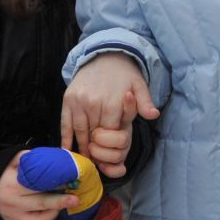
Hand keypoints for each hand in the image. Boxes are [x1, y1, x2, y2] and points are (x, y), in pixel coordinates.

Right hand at [16, 148, 104, 219]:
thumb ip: (29, 158)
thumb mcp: (13, 162)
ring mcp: (15, 216)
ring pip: (41, 219)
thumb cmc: (5, 175)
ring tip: (64, 203)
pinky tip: (54, 210)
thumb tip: (53, 157)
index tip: (69, 181)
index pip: (36, 185)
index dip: (54, 183)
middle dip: (60, 202)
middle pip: (41, 203)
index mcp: (12, 185)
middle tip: (75, 199)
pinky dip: (49, 219)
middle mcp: (13, 203)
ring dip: (55, 211)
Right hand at [62, 54, 160, 176]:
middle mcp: (93, 102)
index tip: (111, 156)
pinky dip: (65, 138)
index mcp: (113, 102)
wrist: (104, 55)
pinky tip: (66, 150)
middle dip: (96, 149)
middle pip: (94, 134)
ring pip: (79, 131)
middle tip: (97, 163)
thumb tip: (154, 115)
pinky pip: (65, 122)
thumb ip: (145, 102)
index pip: (111, 132)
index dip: (111, 144)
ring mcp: (78, 101)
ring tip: (84, 160)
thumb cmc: (124, 74)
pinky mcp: (68, 99)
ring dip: (81, 147)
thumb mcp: (139, 85)